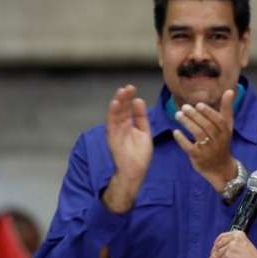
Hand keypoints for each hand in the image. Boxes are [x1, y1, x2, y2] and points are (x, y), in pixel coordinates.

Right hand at [102, 85, 152, 212]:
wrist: (136, 170)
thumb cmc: (140, 154)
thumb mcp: (144, 132)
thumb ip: (142, 118)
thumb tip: (139, 100)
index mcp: (129, 125)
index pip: (128, 108)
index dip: (130, 99)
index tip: (132, 88)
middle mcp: (121, 126)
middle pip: (122, 109)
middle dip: (124, 97)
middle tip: (128, 87)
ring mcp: (116, 131)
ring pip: (115, 113)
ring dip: (118, 102)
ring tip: (121, 91)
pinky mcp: (112, 137)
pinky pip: (111, 123)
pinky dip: (113, 113)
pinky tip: (115, 103)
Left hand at [173, 89, 236, 191]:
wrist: (221, 168)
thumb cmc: (222, 143)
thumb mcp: (227, 126)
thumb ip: (227, 109)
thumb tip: (229, 90)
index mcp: (225, 132)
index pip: (219, 121)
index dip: (209, 113)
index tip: (199, 105)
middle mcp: (218, 141)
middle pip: (207, 127)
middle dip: (195, 116)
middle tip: (184, 107)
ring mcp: (208, 150)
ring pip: (198, 135)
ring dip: (187, 124)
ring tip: (178, 115)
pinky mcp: (198, 157)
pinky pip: (189, 148)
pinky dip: (182, 140)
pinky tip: (175, 132)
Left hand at [205, 230, 256, 257]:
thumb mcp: (243, 246)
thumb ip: (233, 246)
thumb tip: (221, 251)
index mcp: (238, 234)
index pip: (222, 236)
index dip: (216, 243)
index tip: (214, 248)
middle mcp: (234, 239)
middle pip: (217, 246)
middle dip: (213, 253)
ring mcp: (230, 248)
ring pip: (216, 255)